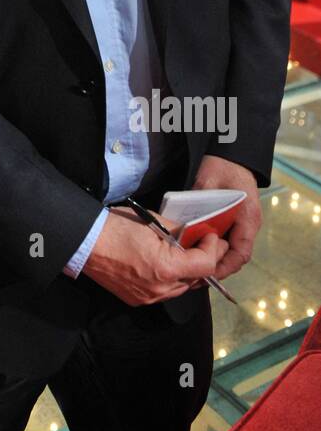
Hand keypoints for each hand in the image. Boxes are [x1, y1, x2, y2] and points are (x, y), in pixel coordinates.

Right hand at [83, 206, 228, 305]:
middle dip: (206, 261)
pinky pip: (166, 292)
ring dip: (190, 272)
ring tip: (189, 254)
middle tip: (208, 244)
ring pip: (183, 289)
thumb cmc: (117, 227)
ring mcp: (150, 298)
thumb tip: (194, 234)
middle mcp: (161, 289)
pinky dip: (172, 280)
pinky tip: (168, 266)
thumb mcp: (153, 221)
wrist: (85, 243)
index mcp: (166, 268)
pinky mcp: (139, 300)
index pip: (206, 265)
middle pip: (198, 280)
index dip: (213, 249)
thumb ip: (179, 231)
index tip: (212, 236)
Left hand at [186, 154, 260, 283]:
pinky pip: (226, 240)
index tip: (208, 274)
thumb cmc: (222, 165)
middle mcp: (248, 224)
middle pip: (236, 256)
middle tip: (195, 277)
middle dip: (217, 268)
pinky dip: (213, 248)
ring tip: (194, 268)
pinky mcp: (234, 221)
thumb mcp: (207, 182)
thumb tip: (182, 225)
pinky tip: (196, 250)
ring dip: (215, 260)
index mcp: (248, 218)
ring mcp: (242, 224)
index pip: (241, 252)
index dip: (225, 267)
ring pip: (231, 250)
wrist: (232, 154)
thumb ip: (198, 204)